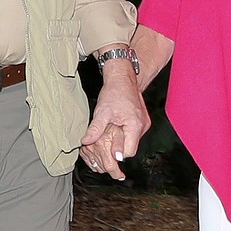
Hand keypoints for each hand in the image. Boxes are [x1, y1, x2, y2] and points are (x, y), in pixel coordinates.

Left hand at [79, 65, 149, 180]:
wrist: (122, 78)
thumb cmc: (114, 92)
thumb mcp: (101, 112)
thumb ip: (95, 129)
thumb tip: (86, 142)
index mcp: (135, 125)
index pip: (129, 152)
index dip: (116, 153)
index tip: (106, 148)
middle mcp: (143, 126)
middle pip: (131, 147)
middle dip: (118, 146)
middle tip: (107, 139)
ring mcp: (144, 123)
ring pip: (132, 141)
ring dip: (121, 139)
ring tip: (112, 130)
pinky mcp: (143, 121)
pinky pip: (134, 134)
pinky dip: (125, 133)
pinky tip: (117, 126)